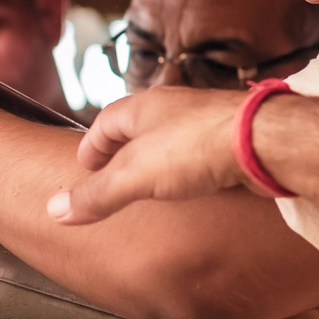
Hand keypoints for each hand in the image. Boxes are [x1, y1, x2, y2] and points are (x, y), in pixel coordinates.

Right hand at [48, 87, 251, 224]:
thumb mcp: (134, 176)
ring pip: (172, 139)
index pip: (104, 123)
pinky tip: (195, 189)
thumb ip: (97, 195)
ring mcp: (204, 120)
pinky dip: (191, 169)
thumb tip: (55, 211)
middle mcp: (173, 107)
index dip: (91, 146)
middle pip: (138, 128)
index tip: (85, 168)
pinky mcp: (232, 138)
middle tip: (115, 179)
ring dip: (159, 160)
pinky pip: (202, 153)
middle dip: (124, 152)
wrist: (263, 140)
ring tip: (152, 187)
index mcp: (142, 107)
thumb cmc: (197, 146)